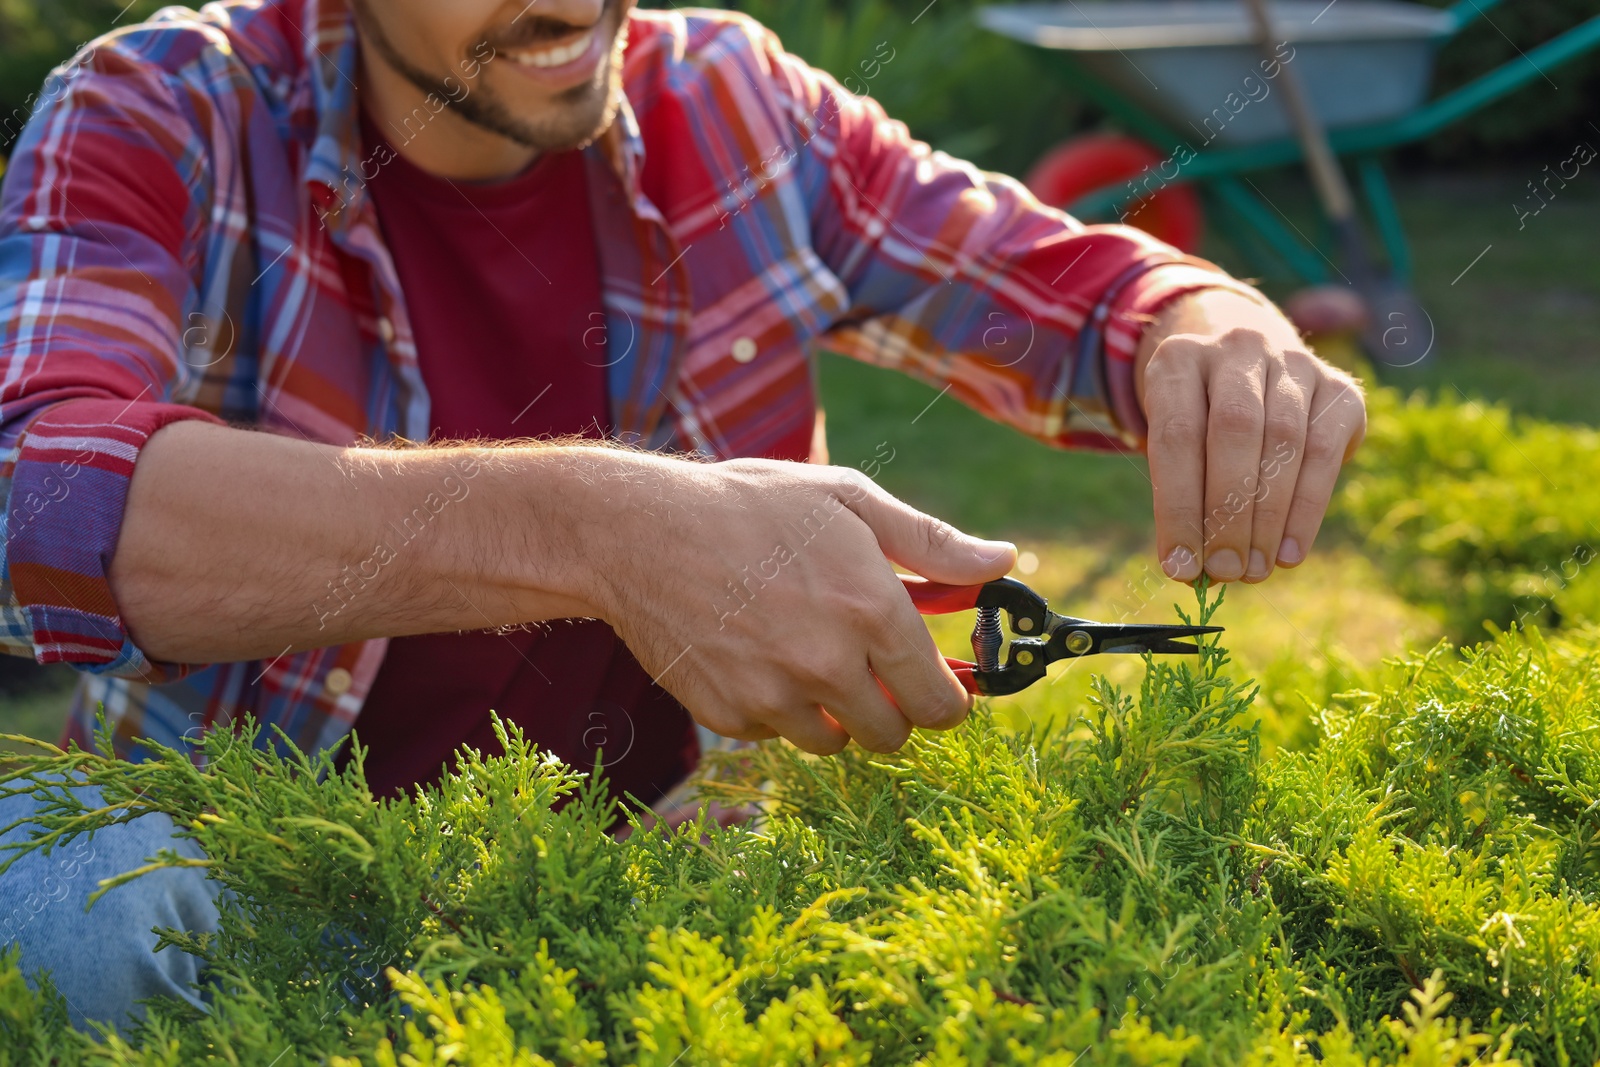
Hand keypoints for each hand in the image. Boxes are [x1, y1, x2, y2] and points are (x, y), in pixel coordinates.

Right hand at [575, 454, 1015, 754]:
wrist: (639, 533)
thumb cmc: (751, 505)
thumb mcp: (849, 500)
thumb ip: (933, 543)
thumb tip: (1004, 562)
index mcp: (873, 610)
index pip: (941, 702)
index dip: (947, 700)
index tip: (938, 689)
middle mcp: (829, 664)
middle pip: (891, 734)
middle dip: (890, 708)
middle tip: (866, 667)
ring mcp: (775, 697)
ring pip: (833, 740)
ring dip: (832, 711)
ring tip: (802, 652)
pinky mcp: (729, 716)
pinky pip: (774, 734)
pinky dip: (774, 708)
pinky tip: (754, 654)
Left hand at [1135, 288, 1365, 584]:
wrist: (1243, 361)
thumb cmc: (1197, 417)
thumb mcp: (1173, 439)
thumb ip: (1179, 492)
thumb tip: (1191, 570)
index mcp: (1180, 359)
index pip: (1176, 436)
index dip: (1177, 506)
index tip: (1180, 565)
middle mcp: (1238, 348)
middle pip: (1234, 431)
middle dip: (1228, 512)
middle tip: (1225, 570)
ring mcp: (1294, 361)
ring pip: (1284, 441)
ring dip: (1269, 517)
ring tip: (1255, 569)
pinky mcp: (1339, 387)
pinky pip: (1325, 451)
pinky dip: (1306, 508)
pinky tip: (1289, 551)